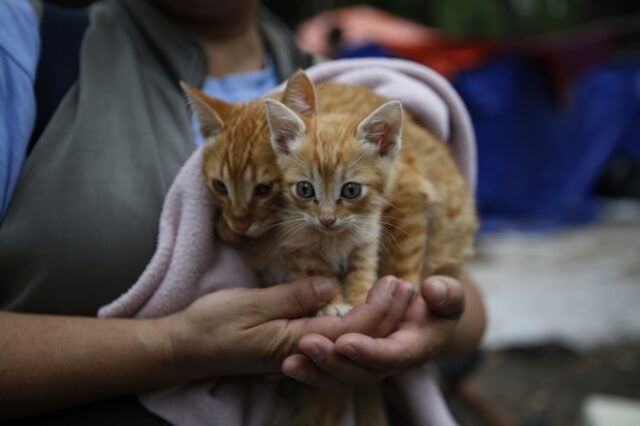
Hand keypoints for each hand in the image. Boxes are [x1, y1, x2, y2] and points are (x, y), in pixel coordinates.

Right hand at [159, 275, 414, 380]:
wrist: (185, 349)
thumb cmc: (212, 325)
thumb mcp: (251, 304)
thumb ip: (292, 297)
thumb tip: (329, 287)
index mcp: (296, 342)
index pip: (351, 330)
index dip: (378, 308)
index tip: (396, 283)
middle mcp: (302, 352)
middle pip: (356, 339)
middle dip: (385, 315)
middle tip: (407, 286)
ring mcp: (297, 352)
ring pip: (347, 341)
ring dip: (374, 319)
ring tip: (393, 296)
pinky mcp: (290, 347)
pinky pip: (331, 339)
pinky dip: (353, 324)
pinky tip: (361, 310)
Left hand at [281, 276, 464, 386]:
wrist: (429, 319)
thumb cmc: (439, 304)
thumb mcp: (449, 295)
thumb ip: (447, 294)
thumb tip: (433, 291)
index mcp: (414, 349)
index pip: (391, 356)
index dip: (369, 351)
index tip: (346, 342)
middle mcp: (389, 364)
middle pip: (360, 372)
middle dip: (332, 362)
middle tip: (306, 344)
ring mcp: (369, 365)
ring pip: (341, 376)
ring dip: (315, 370)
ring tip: (289, 361)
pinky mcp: (353, 362)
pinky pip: (330, 370)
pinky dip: (310, 369)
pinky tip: (286, 363)